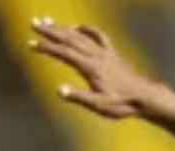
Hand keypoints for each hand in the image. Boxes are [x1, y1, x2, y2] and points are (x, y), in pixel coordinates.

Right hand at [28, 16, 157, 120]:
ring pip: (80, 35)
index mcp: (90, 67)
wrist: (144, 96)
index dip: (46, 47)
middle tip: (33, 23)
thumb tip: (59, 90)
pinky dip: (85, 29)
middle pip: (69, 38)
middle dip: (50, 31)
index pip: (64, 53)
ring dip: (62, 27)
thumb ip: (79, 97)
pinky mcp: (111, 53)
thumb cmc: (121, 104)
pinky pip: (97, 35)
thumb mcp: (99, 105)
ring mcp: (104, 52)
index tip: (31, 43)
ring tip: (47, 21)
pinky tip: (76, 27)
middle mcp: (96, 55)